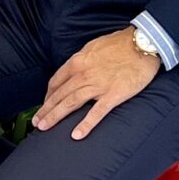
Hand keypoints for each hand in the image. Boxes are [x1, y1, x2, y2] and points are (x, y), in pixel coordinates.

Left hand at [32, 27, 161, 138]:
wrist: (142, 44)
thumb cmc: (119, 44)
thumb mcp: (93, 47)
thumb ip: (82, 60)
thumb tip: (74, 69)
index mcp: (77, 61)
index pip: (56, 81)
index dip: (48, 95)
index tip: (44, 105)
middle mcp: (83, 74)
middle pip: (59, 95)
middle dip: (45, 110)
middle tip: (36, 123)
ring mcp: (97, 85)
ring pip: (71, 103)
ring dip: (55, 117)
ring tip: (44, 128)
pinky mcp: (113, 95)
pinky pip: (96, 112)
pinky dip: (85, 124)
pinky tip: (76, 135)